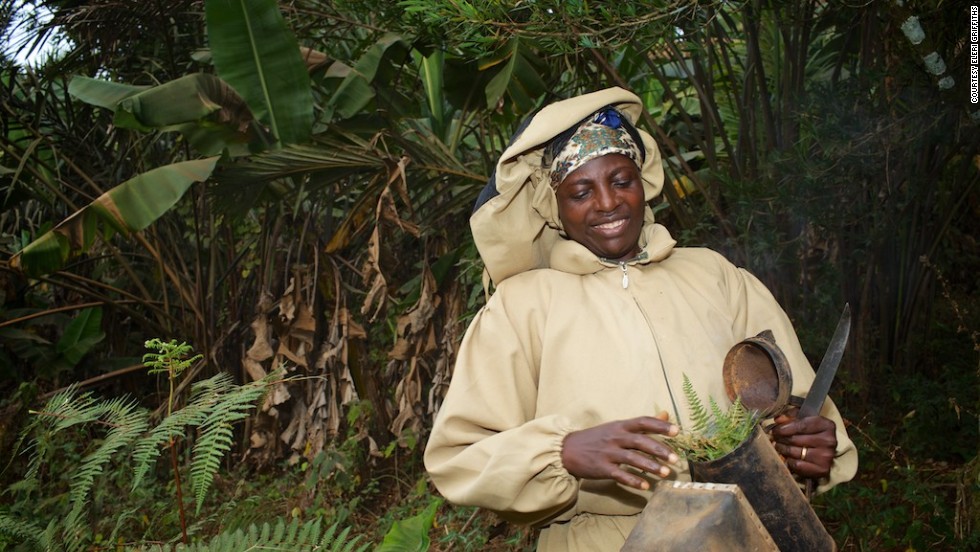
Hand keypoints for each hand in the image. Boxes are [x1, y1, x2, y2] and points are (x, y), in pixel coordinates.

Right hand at [560, 412, 679, 490]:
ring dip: (650, 466)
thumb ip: (641, 424)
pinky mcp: (601, 468)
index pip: (643, 422)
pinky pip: (620, 474)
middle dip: (659, 450)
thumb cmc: (597, 438)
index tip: (677, 431)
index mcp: (620, 425)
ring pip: (632, 459)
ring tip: (665, 473)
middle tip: (675, 459)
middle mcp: (615, 437)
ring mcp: (608, 453)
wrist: (567, 449)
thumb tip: (666, 414)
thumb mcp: (617, 427)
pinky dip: (633, 480)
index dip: (660, 425)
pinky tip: (645, 486)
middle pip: (640, 441)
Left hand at [770, 408, 836, 478]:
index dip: (785, 427)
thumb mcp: (804, 420)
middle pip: (795, 439)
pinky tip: (787, 457)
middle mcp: (829, 441)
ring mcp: (827, 456)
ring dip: (782, 449)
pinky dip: (789, 461)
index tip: (776, 429)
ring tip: (779, 446)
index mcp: (827, 425)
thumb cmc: (812, 433)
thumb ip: (791, 417)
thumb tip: (778, 419)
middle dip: (781, 438)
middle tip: (774, 438)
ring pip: (794, 452)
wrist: (824, 453)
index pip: (801, 425)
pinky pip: (797, 464)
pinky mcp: (822, 469)